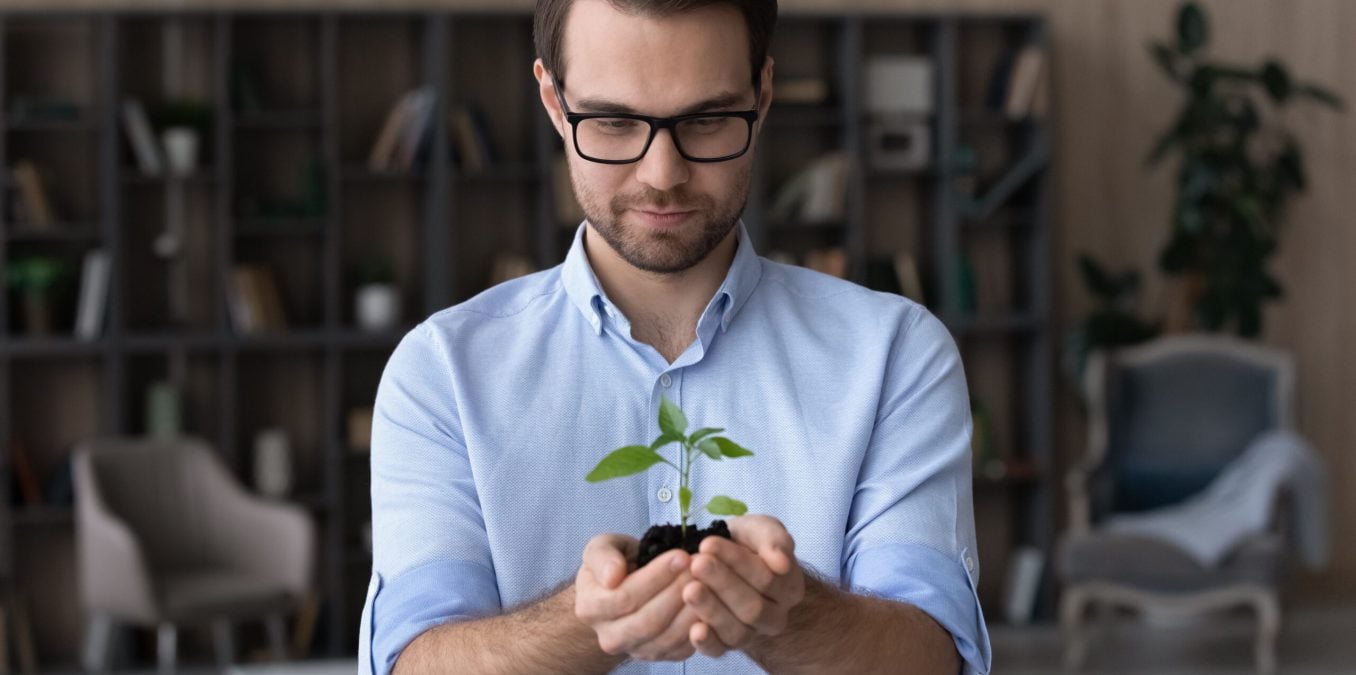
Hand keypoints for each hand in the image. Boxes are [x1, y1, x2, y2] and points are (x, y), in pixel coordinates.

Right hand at [574, 533, 701, 661]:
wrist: (621, 591)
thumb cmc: (614, 565)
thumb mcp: (601, 549)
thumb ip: (603, 557)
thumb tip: (612, 576)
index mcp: (590, 608)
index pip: (625, 597)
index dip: (656, 577)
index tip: (681, 555)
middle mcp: (609, 636)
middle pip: (648, 621)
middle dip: (677, 591)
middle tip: (700, 567)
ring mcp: (634, 650)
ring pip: (667, 637)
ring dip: (691, 610)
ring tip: (708, 582)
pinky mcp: (658, 656)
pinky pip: (681, 648)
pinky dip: (698, 628)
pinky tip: (710, 604)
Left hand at [682, 515, 804, 657]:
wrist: (724, 560)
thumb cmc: (747, 544)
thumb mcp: (762, 530)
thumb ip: (775, 540)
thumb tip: (781, 562)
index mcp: (789, 588)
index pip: (767, 579)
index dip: (737, 562)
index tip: (708, 544)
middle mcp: (774, 617)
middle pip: (753, 608)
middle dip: (722, 584)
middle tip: (697, 564)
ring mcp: (751, 634)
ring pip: (737, 631)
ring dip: (711, 610)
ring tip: (689, 589)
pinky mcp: (726, 645)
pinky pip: (719, 650)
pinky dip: (707, 642)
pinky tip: (694, 629)